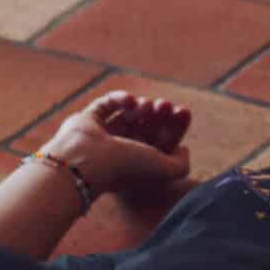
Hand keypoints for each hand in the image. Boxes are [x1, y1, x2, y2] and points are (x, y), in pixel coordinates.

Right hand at [44, 90, 191, 206]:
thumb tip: (183, 149)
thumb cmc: (125, 167)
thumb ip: (181, 165)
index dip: (175, 125)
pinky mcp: (87, 121)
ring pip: (129, 114)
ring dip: (143, 106)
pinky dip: (120, 98)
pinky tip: (130, 101)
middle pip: (148, 126)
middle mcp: (121, 152)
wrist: (86, 162)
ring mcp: (103, 136)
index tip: (183, 111)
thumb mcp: (163, 170)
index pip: (161, 141)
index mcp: (139, 166)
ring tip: (147, 105)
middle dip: (160, 114)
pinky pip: (106, 104)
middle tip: (165, 104)